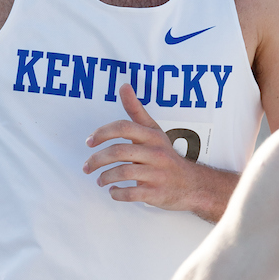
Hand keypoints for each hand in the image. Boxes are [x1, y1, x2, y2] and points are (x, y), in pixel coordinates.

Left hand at [84, 83, 201, 211]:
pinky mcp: (156, 193)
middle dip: (97, 159)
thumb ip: (136, 110)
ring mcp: (157, 174)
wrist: (192, 184)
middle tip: (87, 166)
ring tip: (100, 180)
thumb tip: (124, 86)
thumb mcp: (154, 131)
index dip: (102, 133)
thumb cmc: (165, 155)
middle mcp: (156, 153)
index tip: (89, 142)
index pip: (123, 127)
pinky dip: (117, 193)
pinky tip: (113, 191)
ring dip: (105, 177)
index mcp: (152, 136)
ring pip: (123, 173)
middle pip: (118, 152)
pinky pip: (131, 193)